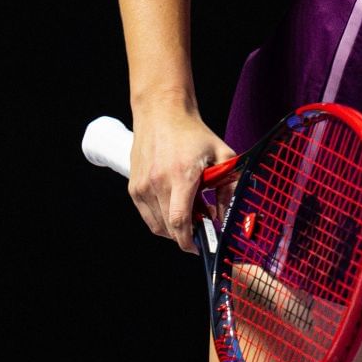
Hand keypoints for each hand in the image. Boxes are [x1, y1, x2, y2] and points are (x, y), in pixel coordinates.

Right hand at [129, 106, 233, 254]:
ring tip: (189, 213)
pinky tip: (174, 208)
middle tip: (201, 226)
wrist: (161, 114)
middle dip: (186, 235)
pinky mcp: (133, 187)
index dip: (189, 241)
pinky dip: (161, 220)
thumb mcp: (222, 154)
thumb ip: (228, 185)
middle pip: (169, 227)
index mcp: (181, 175)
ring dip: (173, 229)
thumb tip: (224, 215)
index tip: (199, 247)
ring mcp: (142, 186)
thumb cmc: (193, 133)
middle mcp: (157, 183)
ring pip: (157, 225)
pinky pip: (147, 216)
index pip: (180, 221)